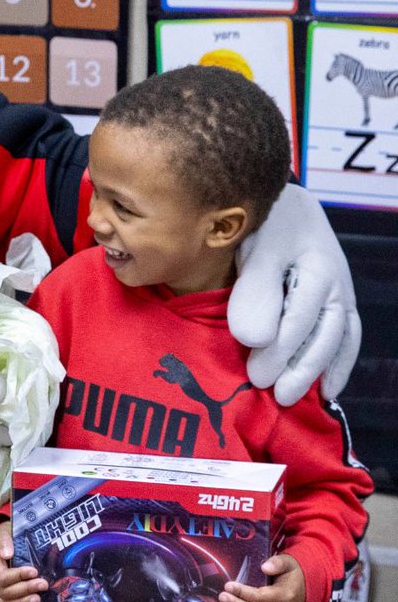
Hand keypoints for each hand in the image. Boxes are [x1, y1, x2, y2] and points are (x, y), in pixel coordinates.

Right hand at [0, 521, 46, 601]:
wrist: (3, 539)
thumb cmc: (5, 535)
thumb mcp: (3, 533)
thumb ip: (4, 541)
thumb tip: (7, 554)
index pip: (2, 577)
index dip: (18, 577)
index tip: (34, 571)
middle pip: (4, 592)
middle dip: (25, 589)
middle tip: (43, 585)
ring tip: (37, 599)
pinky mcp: (1, 594)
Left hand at [229, 184, 359, 405]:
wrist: (283, 201)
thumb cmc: (264, 221)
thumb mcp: (255, 247)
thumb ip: (255, 289)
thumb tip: (254, 339)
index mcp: (316, 267)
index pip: (298, 321)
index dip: (278, 352)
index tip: (256, 378)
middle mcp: (336, 283)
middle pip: (321, 335)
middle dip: (297, 368)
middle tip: (274, 395)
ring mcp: (340, 292)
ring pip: (335, 339)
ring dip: (316, 370)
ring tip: (297, 399)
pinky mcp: (337, 300)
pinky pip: (346, 336)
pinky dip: (337, 363)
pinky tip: (327, 388)